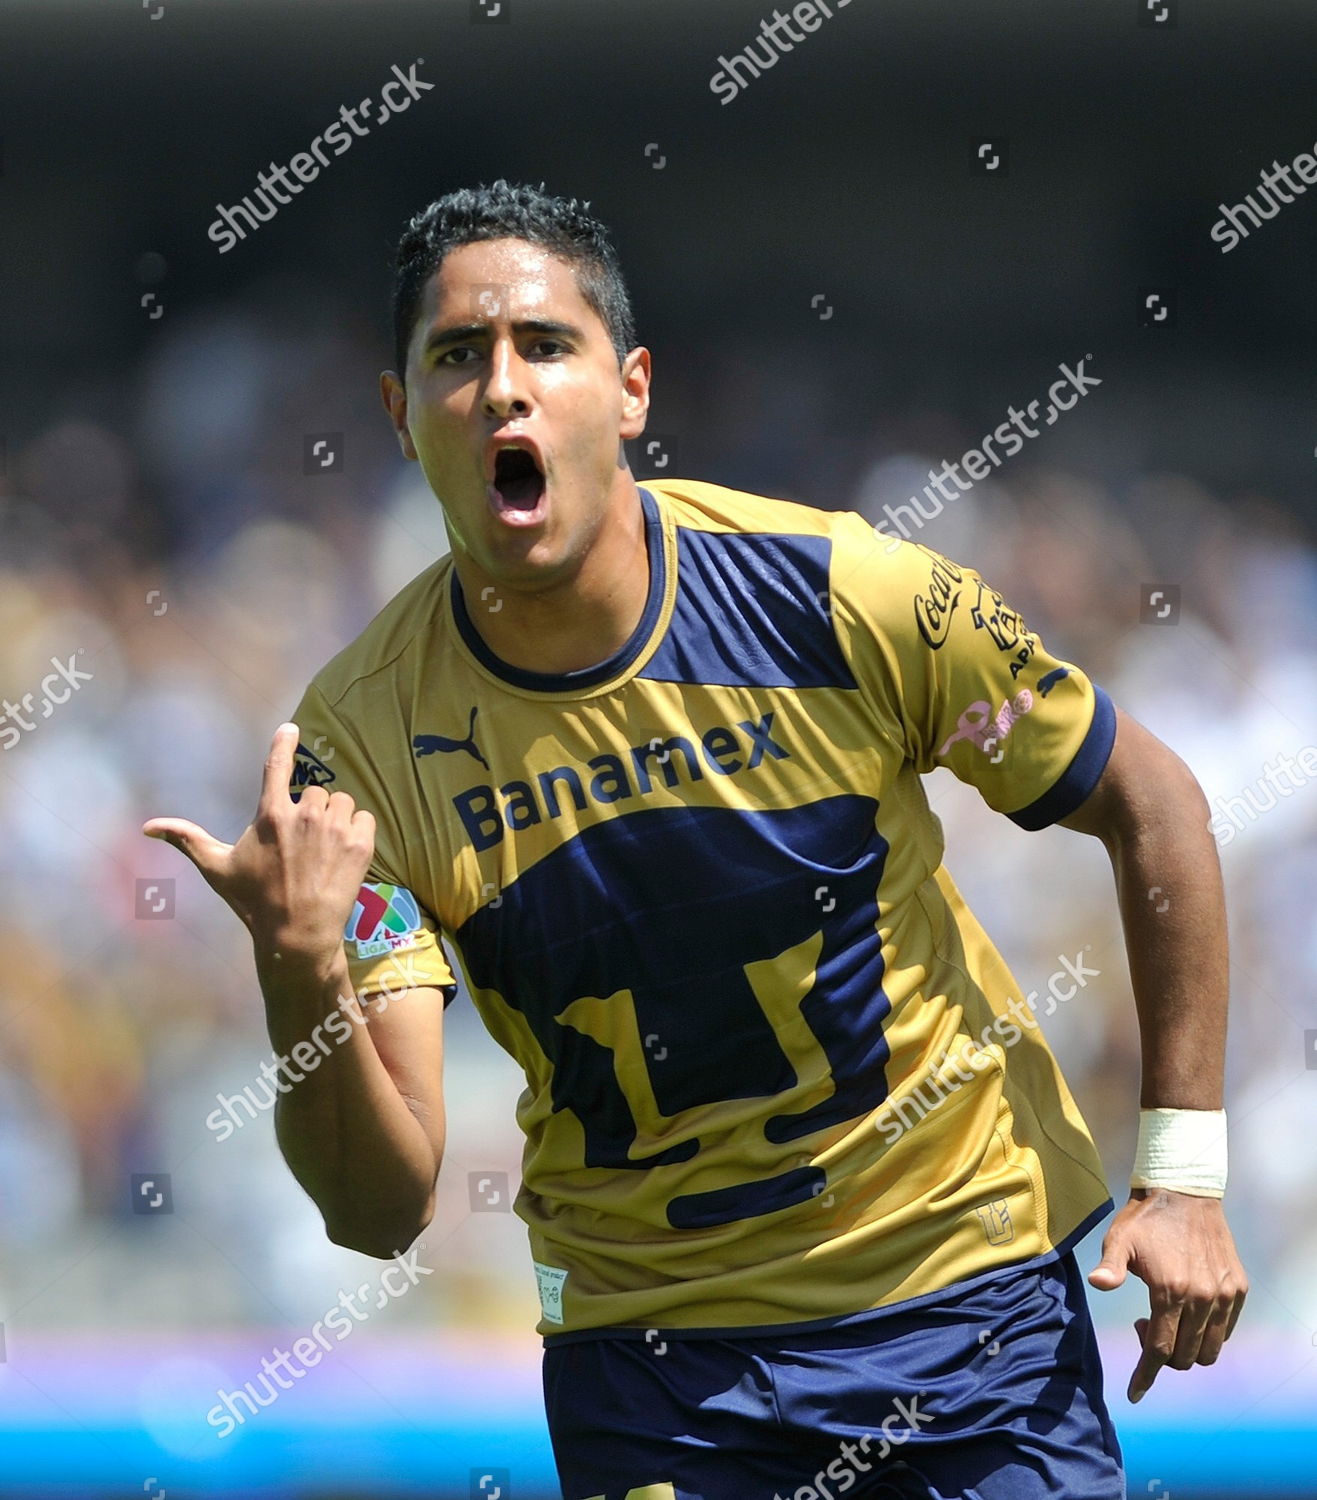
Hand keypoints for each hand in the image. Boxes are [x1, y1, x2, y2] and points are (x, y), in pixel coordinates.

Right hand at [142, 722, 375, 964]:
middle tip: (303, 843)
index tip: (290, 728)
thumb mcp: (217, 868)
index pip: (277, 766)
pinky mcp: (361, 843)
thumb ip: (187, 839)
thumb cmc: (254, 901)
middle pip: (314, 790)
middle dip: (310, 810)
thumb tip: (147, 827)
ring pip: (341, 801)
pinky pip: (364, 817)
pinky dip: (358, 830)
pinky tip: (344, 853)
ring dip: (335, 818)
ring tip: (324, 850)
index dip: (283, 743)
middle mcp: (305, 814)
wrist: (298, 935)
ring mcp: (335, 828)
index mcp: (270, 815)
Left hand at [1088, 1188, 1246, 1402]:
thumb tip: (1098, 1285)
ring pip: (1209, 1350)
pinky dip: (1208, 1335)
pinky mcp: (1237, 1288)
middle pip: (1184, 1356)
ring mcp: (1223, 1294)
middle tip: (1144, 1327)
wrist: (1185, 1192)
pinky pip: (1225, 1330)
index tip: (1135, 1393)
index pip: (1159, 1350)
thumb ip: (1110, 1267)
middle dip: (1161, 1356)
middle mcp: (1201, 1297)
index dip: (1145, 1375)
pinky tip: (1189, 1315)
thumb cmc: (1145, 1218)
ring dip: (1187, 1350)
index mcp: (1170, 1291)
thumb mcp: (1120, 1239)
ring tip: (1167, 1322)